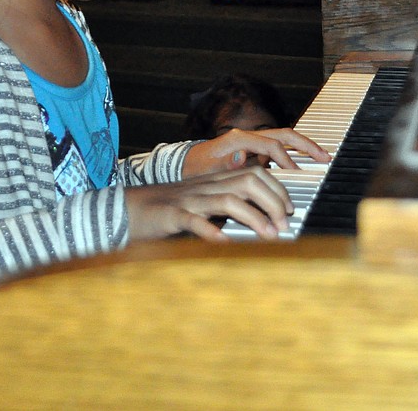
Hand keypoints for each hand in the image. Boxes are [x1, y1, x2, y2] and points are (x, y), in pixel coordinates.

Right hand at [124, 166, 293, 242]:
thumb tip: (261, 217)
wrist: (127, 208)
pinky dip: (211, 231)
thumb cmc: (168, 209)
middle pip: (249, 180)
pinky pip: (194, 220)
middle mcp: (206, 186)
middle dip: (273, 201)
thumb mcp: (201, 202)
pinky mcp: (172, 215)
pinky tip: (224, 243)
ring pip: (228, 199)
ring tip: (268, 236)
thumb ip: (226, 204)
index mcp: (214, 181)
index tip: (289, 211)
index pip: (255, 174)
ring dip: (253, 217)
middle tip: (284, 226)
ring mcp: (189, 200)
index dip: (278, 190)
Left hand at [181, 127, 329, 177]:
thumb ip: (226, 164)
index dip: (286, 158)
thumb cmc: (194, 169)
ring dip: (302, 148)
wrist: (184, 165)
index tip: (298, 173)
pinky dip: (291, 154)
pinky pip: (276, 149)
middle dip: (305, 144)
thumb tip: (243, 158)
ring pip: (282, 139)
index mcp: (238, 138)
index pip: (271, 144)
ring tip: (320, 158)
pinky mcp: (251, 150)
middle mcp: (246, 136)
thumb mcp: (207, 169)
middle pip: (283, 134)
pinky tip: (300, 166)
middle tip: (324, 157)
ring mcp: (250, 142)